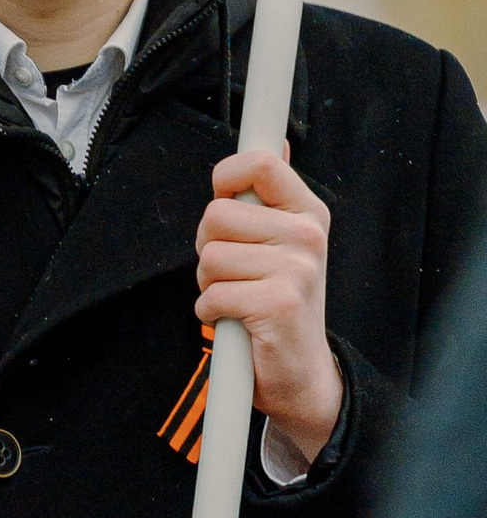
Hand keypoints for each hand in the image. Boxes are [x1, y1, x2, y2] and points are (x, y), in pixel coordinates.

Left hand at [197, 145, 342, 457]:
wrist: (302, 373)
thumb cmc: (280, 301)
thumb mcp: (285, 243)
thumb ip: (272, 197)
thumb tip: (277, 145)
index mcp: (308, 213)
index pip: (261, 164)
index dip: (226, 176)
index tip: (224, 197)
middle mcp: (308, 236)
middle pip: (216, 214)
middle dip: (208, 246)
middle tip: (234, 270)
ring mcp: (297, 269)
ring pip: (209, 256)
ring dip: (210, 282)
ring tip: (238, 297)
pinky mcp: (278, 303)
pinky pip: (211, 294)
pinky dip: (210, 313)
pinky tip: (236, 321)